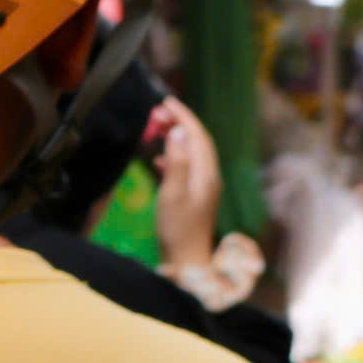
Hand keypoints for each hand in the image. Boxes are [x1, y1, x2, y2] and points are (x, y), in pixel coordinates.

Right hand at [147, 98, 220, 271]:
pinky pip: (186, 166)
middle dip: (178, 123)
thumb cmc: (177, 229)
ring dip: (174, 138)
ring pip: (191, 152)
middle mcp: (209, 176)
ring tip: (154, 130)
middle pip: (196, 141)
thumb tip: (177, 131)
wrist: (187, 260)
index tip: (166, 101)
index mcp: (206, 173)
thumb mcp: (173, 194)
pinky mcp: (195, 196)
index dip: (183, 115)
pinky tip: (159, 159)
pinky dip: (173, 156)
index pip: (197, 135)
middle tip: (155, 114)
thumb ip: (177, 161)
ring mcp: (204, 186)